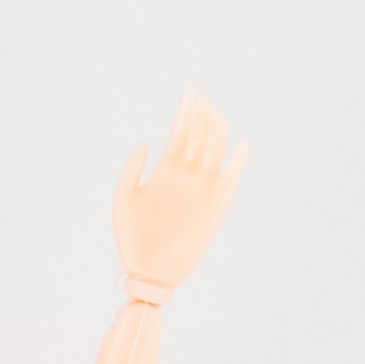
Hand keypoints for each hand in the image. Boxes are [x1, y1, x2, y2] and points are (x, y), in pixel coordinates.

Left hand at [112, 91, 241, 301]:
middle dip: (203, 113)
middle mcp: (187, 174)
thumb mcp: (123, 199)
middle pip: (201, 134)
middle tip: (201, 98)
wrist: (148, 271)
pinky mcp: (216, 204)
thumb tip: (145, 142)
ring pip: (216, 148)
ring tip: (214, 111)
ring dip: (217, 128)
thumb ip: (132, 169)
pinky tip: (240, 145)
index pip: (182, 131)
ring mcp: (203, 187)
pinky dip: (238, 161)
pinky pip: (232, 177)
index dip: (187, 110)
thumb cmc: (131, 238)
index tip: (190, 92)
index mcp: (166, 170)